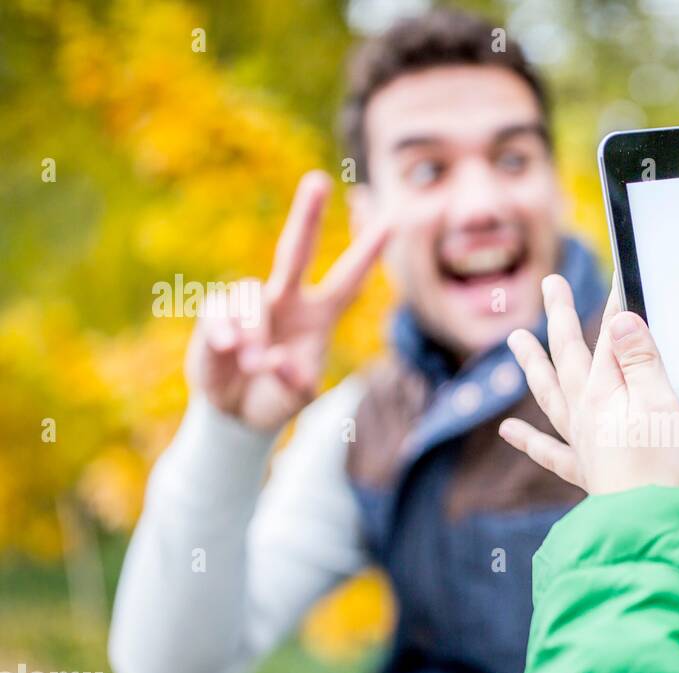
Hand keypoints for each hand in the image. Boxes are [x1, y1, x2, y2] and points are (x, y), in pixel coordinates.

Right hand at [184, 170, 389, 431]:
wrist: (237, 414)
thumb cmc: (276, 399)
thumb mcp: (297, 397)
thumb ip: (294, 382)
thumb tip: (274, 359)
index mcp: (319, 316)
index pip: (348, 280)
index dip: (368, 253)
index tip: (392, 221)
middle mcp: (286, 300)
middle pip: (296, 250)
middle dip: (308, 215)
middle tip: (319, 181)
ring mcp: (250, 305)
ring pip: (250, 293)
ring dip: (252, 329)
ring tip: (252, 362)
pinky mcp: (216, 315)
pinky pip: (217, 311)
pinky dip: (223, 330)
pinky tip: (228, 348)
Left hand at [498, 275, 678, 495]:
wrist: (649, 524)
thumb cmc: (660, 465)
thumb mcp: (658, 403)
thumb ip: (640, 359)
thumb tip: (619, 318)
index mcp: (603, 393)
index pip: (609, 338)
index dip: (617, 305)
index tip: (621, 273)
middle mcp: (585, 413)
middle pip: (568, 358)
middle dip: (562, 318)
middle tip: (550, 284)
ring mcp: (583, 442)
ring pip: (550, 395)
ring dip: (533, 366)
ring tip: (515, 341)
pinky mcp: (588, 472)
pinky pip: (549, 452)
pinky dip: (529, 440)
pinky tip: (509, 430)